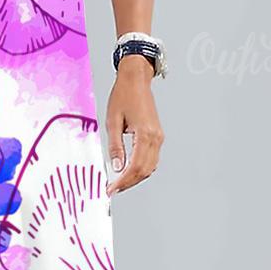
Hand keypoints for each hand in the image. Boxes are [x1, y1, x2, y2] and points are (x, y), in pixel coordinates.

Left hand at [105, 56, 163, 195]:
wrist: (135, 80)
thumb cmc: (123, 96)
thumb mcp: (112, 121)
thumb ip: (115, 146)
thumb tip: (116, 167)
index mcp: (145, 134)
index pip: (135, 167)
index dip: (123, 181)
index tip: (111, 189)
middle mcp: (156, 138)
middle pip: (145, 170)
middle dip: (129, 182)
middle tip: (113, 189)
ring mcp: (158, 137)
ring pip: (150, 167)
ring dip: (135, 177)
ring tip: (118, 182)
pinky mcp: (157, 135)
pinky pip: (151, 158)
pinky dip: (141, 168)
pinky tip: (127, 170)